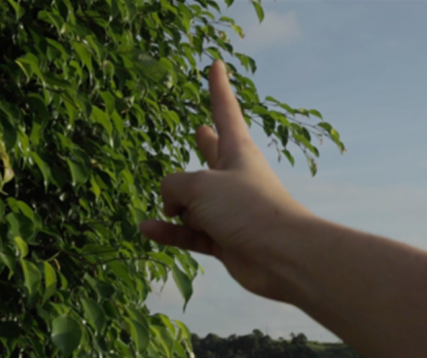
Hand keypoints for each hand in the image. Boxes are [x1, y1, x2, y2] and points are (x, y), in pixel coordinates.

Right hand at [140, 60, 314, 301]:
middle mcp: (234, 177)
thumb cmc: (246, 207)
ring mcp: (229, 209)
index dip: (218, 86)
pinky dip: (170, 232)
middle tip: (200, 130)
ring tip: (166, 205)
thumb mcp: (200, 185)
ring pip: (197, 200)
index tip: (217, 64)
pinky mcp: (224, 239)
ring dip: (178, 204)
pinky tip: (146, 229)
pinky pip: (190, 232)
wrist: (280, 255)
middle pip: (214, 154)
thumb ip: (174, 185)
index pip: (224, 110)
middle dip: (207, 143)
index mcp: (237, 151)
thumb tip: (171, 202)